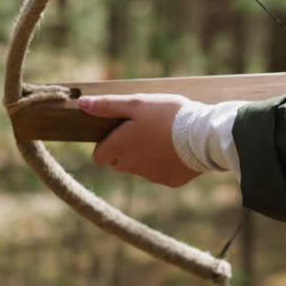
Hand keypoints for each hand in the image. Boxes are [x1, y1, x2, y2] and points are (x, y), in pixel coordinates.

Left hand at [79, 94, 201, 187]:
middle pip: (119, 163)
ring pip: (140, 168)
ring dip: (146, 156)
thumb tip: (82, 104)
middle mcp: (131, 167)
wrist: (204, 135)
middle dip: (125, 150)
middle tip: (143, 131)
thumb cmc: (168, 115)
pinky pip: (161, 174)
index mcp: (119, 148)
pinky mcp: (171, 181)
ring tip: (164, 137)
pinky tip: (177, 149)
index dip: (106, 144)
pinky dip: (165, 163)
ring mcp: (152, 176)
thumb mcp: (137, 103)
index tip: (120, 132)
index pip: (99, 156)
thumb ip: (108, 105)